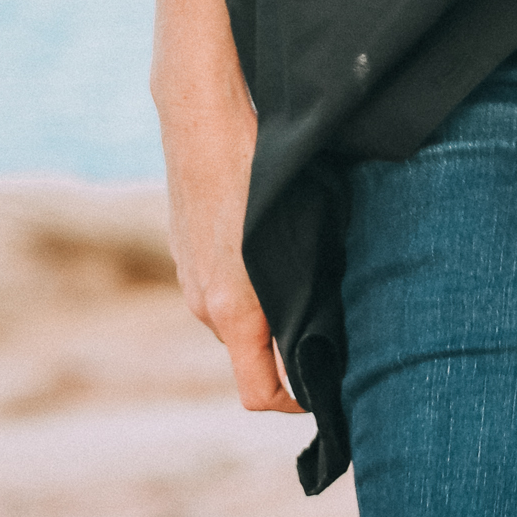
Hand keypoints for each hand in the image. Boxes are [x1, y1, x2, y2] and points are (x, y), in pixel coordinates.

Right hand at [153, 26, 302, 414]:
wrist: (202, 113)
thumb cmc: (259, 169)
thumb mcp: (301, 237)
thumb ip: (307, 294)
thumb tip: (333, 330)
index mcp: (233, 311)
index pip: (259, 395)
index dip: (295, 403)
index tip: (323, 387)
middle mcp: (205, 305)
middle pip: (251, 357)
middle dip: (284, 351)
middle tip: (328, 328)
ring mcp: (189, 279)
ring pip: (236, 321)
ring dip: (265, 314)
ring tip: (301, 282)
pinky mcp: (183, 253)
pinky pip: (219, 289)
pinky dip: (245, 286)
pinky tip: (265, 250)